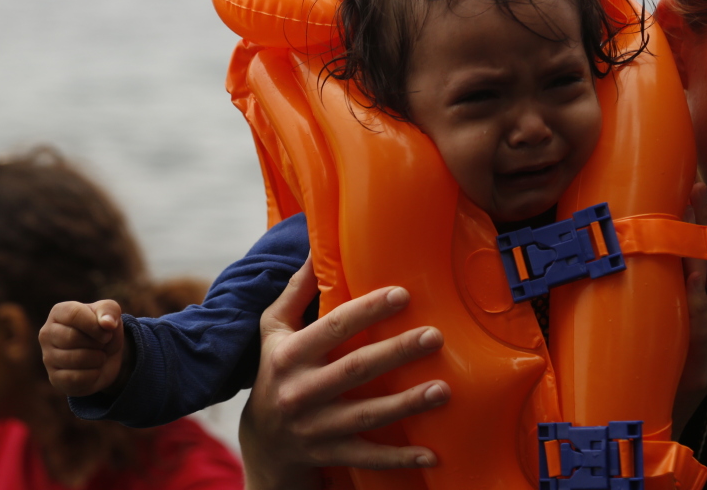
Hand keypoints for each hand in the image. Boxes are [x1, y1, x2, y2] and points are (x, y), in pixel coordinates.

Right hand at [39, 300, 129, 396]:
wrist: (107, 356)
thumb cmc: (104, 330)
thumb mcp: (111, 314)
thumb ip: (110, 311)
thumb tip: (107, 323)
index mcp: (59, 312)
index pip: (74, 314)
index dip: (95, 325)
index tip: (108, 332)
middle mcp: (47, 333)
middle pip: (72, 338)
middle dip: (97, 343)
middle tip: (102, 344)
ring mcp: (48, 357)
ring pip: (75, 359)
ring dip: (97, 359)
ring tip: (99, 355)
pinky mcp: (55, 378)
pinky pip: (76, 378)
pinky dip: (93, 375)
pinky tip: (93, 369)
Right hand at [240, 255, 449, 489]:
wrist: (262, 443)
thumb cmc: (275, 371)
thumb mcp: (273, 331)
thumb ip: (295, 291)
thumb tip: (316, 248)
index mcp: (289, 355)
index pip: (332, 328)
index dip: (367, 311)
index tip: (402, 294)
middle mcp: (299, 391)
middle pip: (355, 369)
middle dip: (396, 352)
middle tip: (435, 336)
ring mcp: (314, 427)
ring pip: (366, 415)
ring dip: (406, 404)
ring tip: (444, 390)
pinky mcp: (329, 454)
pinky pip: (368, 457)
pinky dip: (400, 458)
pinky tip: (433, 454)